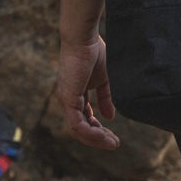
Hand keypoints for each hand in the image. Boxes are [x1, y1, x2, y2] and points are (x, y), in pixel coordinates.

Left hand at [55, 34, 118, 149]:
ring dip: (95, 139)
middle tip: (114, 143)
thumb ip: (105, 98)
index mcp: (75, 94)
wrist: (84, 38)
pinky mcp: (68, 99)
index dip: (98, 129)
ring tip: (112, 143)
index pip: (85, 119)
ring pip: (78, 130)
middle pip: (80, 128)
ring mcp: (66, 101)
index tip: (113, 136)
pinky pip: (77, 124)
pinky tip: (104, 135)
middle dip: (98, 138)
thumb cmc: (93, 52)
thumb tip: (109, 116)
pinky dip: (90, 133)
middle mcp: (68, 100)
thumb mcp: (103, 79)